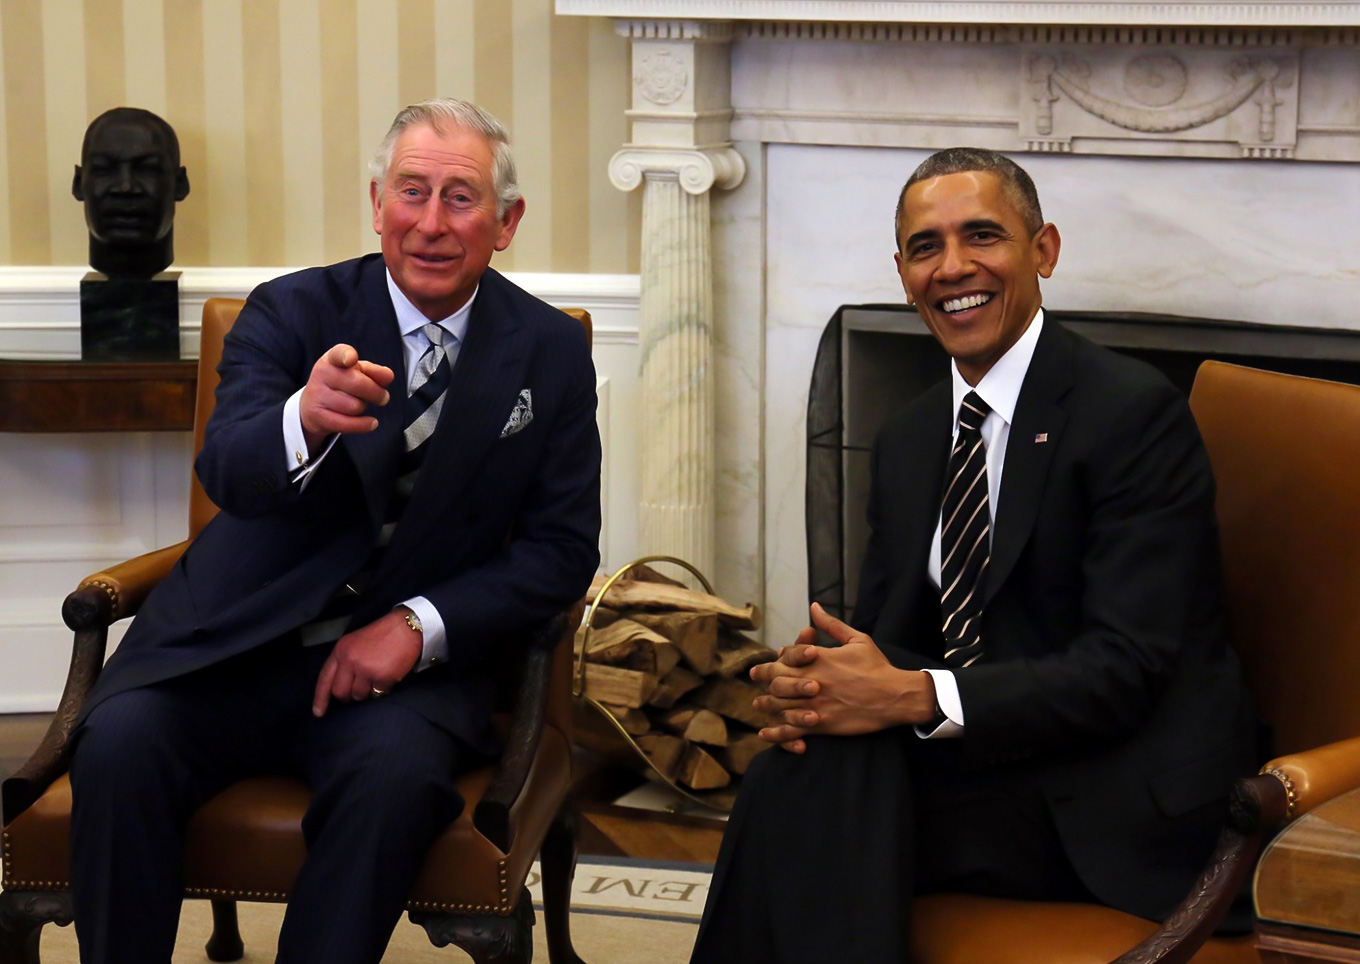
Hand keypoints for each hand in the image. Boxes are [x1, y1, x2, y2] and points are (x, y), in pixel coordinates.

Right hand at [299, 344, 394, 451]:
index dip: (346, 356)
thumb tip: (388, 375)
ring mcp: (317, 395)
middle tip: (383, 397)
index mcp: (332, 359)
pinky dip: (364, 425)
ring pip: (354, 406)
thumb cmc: (341, 384)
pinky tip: (371, 422)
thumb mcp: (357, 372)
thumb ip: (375, 372)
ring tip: (361, 405)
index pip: (339, 354)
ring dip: (363, 407)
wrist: (313, 404)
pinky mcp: (317, 415)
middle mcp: (322, 374)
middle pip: (358, 384)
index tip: (351, 359)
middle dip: (376, 393)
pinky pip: (347, 424)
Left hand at [312, 610, 421, 716]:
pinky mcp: (382, 677)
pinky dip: (384, 688)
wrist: (406, 627)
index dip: (320, 698)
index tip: (319, 712)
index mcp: (341, 650)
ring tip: (377, 677)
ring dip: (368, 692)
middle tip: (360, 688)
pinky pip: (378, 694)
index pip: (325, 678)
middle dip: (349, 695)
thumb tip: (339, 685)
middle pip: (340, 693)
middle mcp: (350, 660)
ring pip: (359, 696)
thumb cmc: (382, 635)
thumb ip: (344, 660)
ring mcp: (365, 669)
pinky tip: (389, 675)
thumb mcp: (355, 642)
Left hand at [749, 603, 935, 750]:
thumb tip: (814, 607)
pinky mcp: (820, 725)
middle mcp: (811, 681)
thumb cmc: (877, 666)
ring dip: (766, 705)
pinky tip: (765, 733)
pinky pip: (791, 730)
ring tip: (758, 705)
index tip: (767, 663)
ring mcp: (814, 704)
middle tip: (756, 680)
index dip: (773, 661)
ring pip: (779, 706)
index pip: (784, 658)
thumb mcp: (856, 639)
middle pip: (776, 681)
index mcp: (817, 659)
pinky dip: (776, 733)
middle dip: (764, 680)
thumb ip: (831, 625)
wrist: (894, 696)